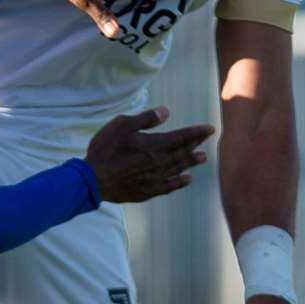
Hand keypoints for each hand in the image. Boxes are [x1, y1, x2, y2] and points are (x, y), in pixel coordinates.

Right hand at [85, 106, 214, 202]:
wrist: (93, 180)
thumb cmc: (106, 149)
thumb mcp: (122, 126)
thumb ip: (145, 119)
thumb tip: (166, 112)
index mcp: (154, 145)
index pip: (182, 137)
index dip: (197, 132)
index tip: (210, 128)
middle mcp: (159, 162)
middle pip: (183, 153)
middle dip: (196, 145)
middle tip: (207, 141)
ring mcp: (154, 178)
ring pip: (179, 169)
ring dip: (191, 163)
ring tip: (202, 158)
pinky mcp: (147, 191)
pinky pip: (169, 186)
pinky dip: (180, 182)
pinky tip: (187, 180)